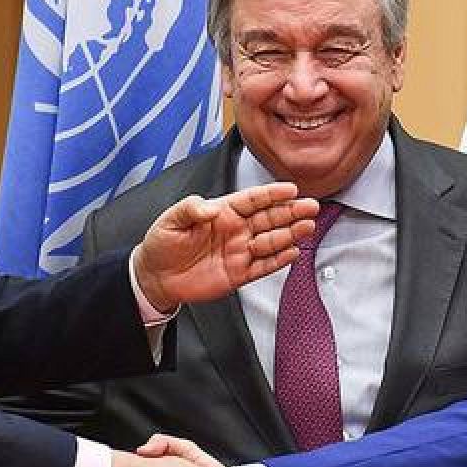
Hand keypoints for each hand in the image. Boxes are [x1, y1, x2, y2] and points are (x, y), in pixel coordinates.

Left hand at [133, 182, 317, 312]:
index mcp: (223, 211)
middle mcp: (236, 230)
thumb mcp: (171, 219)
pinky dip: (279, 260)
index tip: (291, 189)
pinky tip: (293, 252)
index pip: (253, 199)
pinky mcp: (239, 274)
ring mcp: (240, 252)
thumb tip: (212, 206)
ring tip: (307, 227)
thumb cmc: (163, 244)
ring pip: (271, 241)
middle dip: (291, 212)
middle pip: (269, 218)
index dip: (272, 194)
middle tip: (310, 206)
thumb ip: (191, 208)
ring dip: (290, 234)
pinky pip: (264, 266)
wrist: (156, 277)